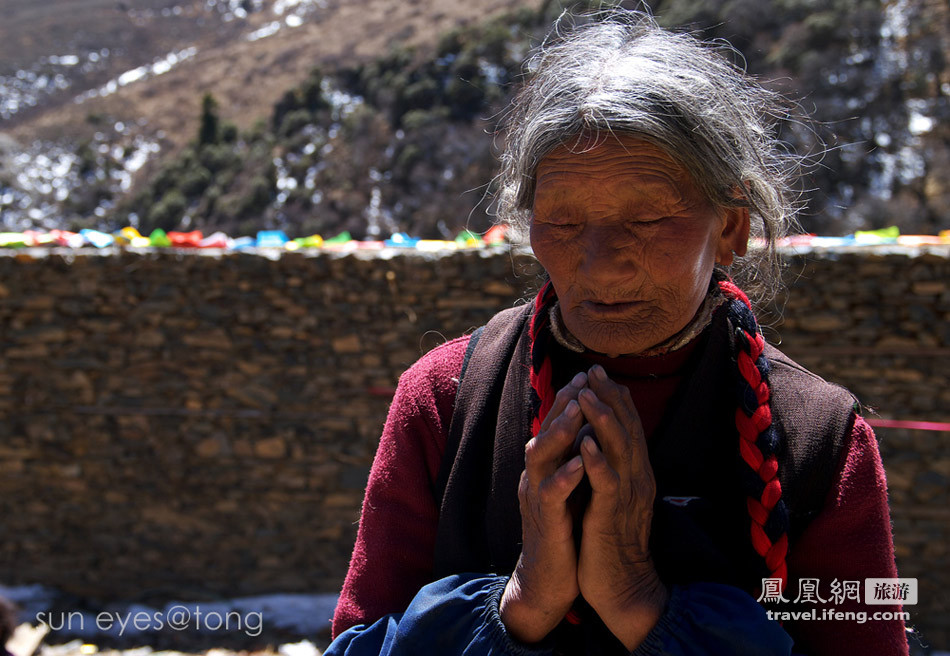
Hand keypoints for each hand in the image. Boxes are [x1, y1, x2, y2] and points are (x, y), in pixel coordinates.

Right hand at [500, 372, 587, 643]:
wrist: (547, 579)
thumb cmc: (563, 531)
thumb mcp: (568, 488)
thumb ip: (573, 458)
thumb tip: (588, 426)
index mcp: (545, 468)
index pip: (555, 426)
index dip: (569, 399)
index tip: (588, 375)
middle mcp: (535, 477)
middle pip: (544, 432)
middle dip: (562, 406)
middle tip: (580, 381)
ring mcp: (536, 498)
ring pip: (540, 457)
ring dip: (559, 433)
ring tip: (577, 411)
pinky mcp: (545, 521)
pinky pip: (551, 495)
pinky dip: (564, 477)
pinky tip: (579, 464)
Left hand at [576, 364, 667, 649]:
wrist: (622, 584)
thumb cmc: (613, 538)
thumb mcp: (615, 494)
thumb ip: (613, 466)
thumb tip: (601, 439)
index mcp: (636, 472)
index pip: (628, 426)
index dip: (615, 397)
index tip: (599, 372)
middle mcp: (636, 477)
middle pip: (626, 428)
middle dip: (609, 397)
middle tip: (595, 370)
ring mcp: (626, 494)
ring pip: (619, 448)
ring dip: (602, 420)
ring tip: (587, 394)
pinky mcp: (611, 514)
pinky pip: (606, 482)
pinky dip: (596, 460)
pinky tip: (584, 442)